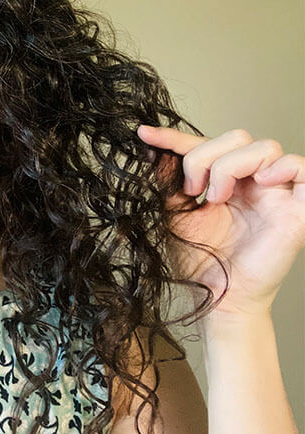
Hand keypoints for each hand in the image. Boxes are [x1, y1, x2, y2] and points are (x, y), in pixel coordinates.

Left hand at [137, 125, 304, 316]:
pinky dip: (282, 167)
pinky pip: (303, 169)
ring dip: (232, 165)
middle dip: (206, 157)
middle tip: (192, 190)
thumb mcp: (174, 213)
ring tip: (216, 197)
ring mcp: (276, 194)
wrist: (216, 299)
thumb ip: (168, 180)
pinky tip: (260, 182)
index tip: (145, 135)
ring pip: (265, 148)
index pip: (205, 144)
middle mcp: (252, 182)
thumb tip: (153, 148)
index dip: (174, 137)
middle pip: (238, 137)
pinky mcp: (298, 211)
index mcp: (226, 180)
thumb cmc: (200, 260)